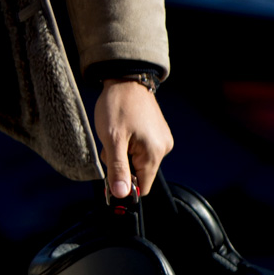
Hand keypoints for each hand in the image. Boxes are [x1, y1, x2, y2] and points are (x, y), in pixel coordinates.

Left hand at [94, 79, 172, 200]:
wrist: (125, 80)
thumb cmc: (117, 107)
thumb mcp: (112, 140)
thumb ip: (117, 169)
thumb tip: (121, 194)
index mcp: (155, 152)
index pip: (143, 186)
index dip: (125, 185)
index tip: (110, 172)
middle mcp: (163, 148)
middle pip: (139, 172)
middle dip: (121, 164)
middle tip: (111, 145)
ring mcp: (162, 139)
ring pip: (137, 161)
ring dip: (123, 153)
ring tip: (116, 134)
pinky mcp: (157, 133)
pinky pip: (140, 149)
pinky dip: (127, 144)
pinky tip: (122, 130)